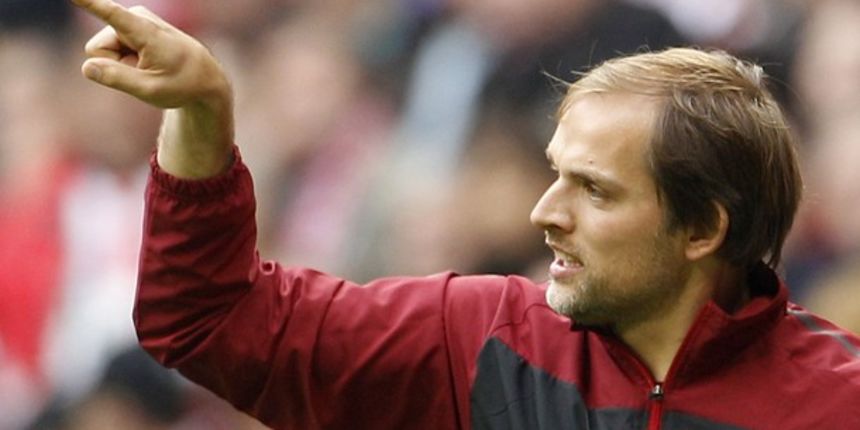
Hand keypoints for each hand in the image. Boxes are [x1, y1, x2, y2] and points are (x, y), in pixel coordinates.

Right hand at [73, 0, 234, 178]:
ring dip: (122, 64)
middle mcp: (135, 18)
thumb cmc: (181, 84)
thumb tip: (87, 67)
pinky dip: (125, 61)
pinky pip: (110, 50)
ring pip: (102, 51)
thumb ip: (117, 79)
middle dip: (116, 65)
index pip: (110, 13)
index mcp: (143, 30)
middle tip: (146, 70)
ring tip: (150, 66)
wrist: (203, 76)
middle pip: (97, 49)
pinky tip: (146, 61)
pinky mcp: (128, 26)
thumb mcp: (151, 90)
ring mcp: (132, 21)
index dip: (89, 2)